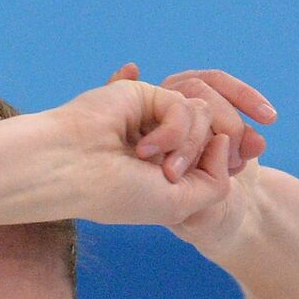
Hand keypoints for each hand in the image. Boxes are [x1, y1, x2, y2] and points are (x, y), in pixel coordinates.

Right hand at [48, 62, 275, 242]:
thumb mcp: (180, 204)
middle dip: (198, 157)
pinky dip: (172, 130)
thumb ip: (216, 180)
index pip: (218, 157)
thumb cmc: (118, 194)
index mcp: (169, 171)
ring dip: (185, 146)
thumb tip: (223, 138)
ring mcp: (155, 118)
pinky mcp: (147, 95)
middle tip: (167, 174)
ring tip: (151, 161)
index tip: (188, 183)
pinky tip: (143, 145)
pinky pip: (185, 105)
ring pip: (205, 117)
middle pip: (217, 135)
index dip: (221, 165)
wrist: (75, 171)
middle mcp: (165, 143)